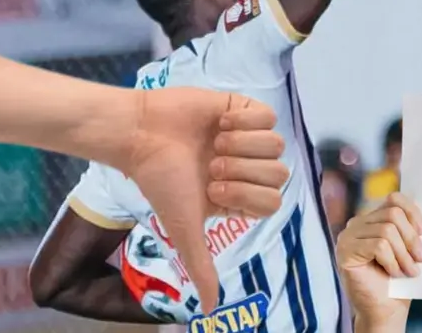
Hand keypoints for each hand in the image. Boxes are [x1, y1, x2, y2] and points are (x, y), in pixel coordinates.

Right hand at [117, 88, 287, 313]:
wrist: (143, 135)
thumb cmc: (161, 181)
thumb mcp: (184, 228)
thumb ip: (201, 265)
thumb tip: (211, 311)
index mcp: (242, 195)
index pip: (273, 202)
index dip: (245, 195)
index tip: (212, 189)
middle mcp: (250, 168)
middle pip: (279, 173)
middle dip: (242, 171)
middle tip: (211, 166)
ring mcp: (250, 139)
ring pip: (276, 145)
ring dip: (241, 146)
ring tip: (213, 145)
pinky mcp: (245, 110)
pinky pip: (269, 116)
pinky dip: (243, 121)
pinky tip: (219, 124)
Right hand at [337, 193, 421, 328]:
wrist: (386, 309)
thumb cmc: (399, 279)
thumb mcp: (408, 248)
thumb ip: (411, 229)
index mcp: (372, 218)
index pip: (394, 199)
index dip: (413, 213)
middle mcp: (356, 223)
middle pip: (393, 214)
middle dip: (412, 238)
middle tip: (421, 258)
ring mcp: (347, 236)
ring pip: (387, 231)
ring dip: (404, 254)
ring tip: (410, 271)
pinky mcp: (345, 252)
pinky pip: (378, 246)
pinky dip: (392, 261)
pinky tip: (394, 273)